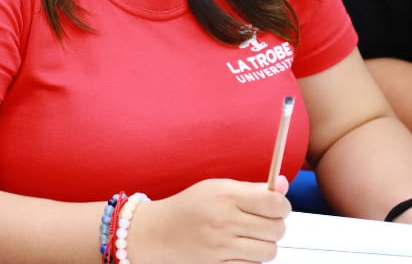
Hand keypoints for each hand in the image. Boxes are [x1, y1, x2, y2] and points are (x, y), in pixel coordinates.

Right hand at [126, 178, 290, 262]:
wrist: (157, 233)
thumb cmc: (189, 207)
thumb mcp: (216, 188)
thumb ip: (251, 189)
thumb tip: (284, 184)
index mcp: (225, 195)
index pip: (275, 203)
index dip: (282, 206)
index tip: (276, 206)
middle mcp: (225, 221)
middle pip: (277, 229)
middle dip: (275, 225)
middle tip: (261, 221)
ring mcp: (222, 247)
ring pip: (269, 251)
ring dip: (264, 244)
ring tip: (249, 236)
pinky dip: (251, 259)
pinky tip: (237, 248)